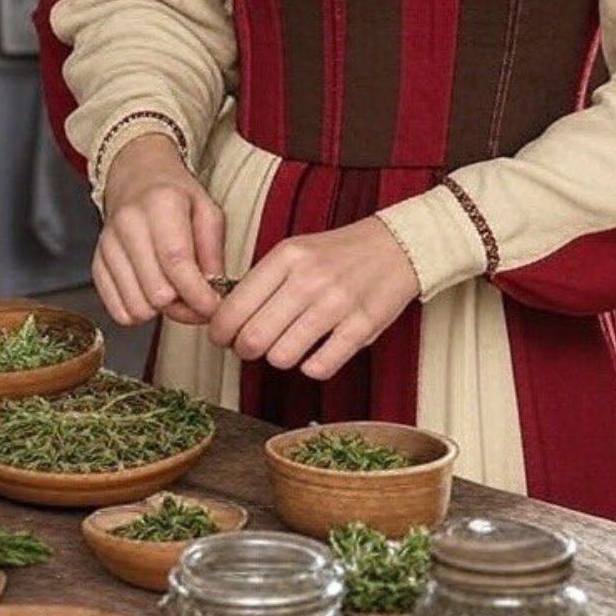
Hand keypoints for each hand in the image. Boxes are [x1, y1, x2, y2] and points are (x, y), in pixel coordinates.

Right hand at [93, 134, 223, 325]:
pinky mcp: (97, 263)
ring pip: (136, 307)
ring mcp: (108, 245)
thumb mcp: (208, 211)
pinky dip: (139, 311)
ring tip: (173, 293)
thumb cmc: (176, 195)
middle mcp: (129, 224)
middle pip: (156, 292)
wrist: (136, 176)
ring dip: (161, 310)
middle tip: (195, 297)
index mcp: (161, 204)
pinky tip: (152, 294)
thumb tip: (212, 290)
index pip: (177, 263)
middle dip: (183, 305)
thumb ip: (213, 252)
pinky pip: (117, 310)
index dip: (199, 295)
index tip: (213, 305)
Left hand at [208, 217, 419, 379]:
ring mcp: (337, 304)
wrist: (396, 247)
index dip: (220, 332)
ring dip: (278, 358)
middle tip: (250, 347)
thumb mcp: (294, 252)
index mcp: (287, 257)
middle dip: (244, 350)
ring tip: (287, 346)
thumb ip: (261, 282)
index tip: (223, 337)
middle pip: (253, 338)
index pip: (233, 308)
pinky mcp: (362, 327)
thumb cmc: (338, 254)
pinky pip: (319, 367)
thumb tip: (224, 319)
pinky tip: (315, 353)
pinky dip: (311, 367)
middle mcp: (309, 279)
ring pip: (282, 357)